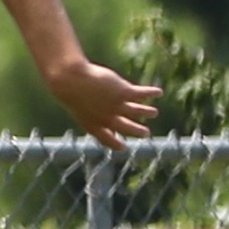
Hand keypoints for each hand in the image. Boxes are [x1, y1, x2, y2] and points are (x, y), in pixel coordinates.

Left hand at [45, 58, 160, 149]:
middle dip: (137, 131)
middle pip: (126, 127)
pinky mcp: (124, 92)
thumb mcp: (77, 104)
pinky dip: (152, 93)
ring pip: (137, 111)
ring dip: (146, 112)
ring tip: (155, 112)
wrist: (71, 80)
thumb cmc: (69, 89)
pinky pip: (141, 94)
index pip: (107, 139)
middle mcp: (107, 119)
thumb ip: (88, 110)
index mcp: (93, 125)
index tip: (123, 148)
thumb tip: (96, 107)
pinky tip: (159, 92)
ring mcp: (117, 106)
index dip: (115, 144)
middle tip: (147, 133)